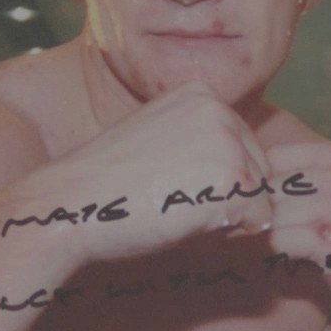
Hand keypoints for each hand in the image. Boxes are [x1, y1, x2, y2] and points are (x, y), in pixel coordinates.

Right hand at [28, 85, 275, 265]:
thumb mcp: (158, 143)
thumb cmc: (107, 187)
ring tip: (173, 210)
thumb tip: (254, 173)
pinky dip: (226, 237)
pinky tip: (182, 223)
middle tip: (168, 201)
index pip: (241, 151)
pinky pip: (259, 224)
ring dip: (224, 219)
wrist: (69, 206)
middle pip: (258, 174)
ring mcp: (229, 141)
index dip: (209, 183)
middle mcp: (219, 108)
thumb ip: (200, 144)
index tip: (163, 183)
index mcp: (200, 94)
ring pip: (260, 201)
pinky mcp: (234, 179)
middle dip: (224, 200)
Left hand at [263, 140, 330, 311]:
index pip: (275, 157)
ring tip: (265, 245)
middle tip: (249, 230)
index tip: (256, 206)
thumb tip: (248, 172)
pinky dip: (271, 252)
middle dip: (258, 212)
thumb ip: (305, 176)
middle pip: (271, 186)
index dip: (259, 184)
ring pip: (273, 214)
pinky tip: (281, 258)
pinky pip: (280, 240)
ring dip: (263, 234)